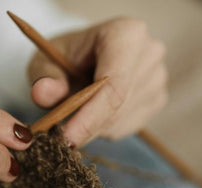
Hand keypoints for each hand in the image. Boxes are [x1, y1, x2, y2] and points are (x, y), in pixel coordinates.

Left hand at [28, 17, 167, 146]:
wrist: (83, 57)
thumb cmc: (64, 56)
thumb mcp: (45, 60)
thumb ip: (45, 77)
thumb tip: (42, 93)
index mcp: (125, 34)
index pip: (113, 85)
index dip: (90, 117)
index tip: (66, 139)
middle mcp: (149, 53)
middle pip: (120, 105)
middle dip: (88, 126)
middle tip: (59, 136)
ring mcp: (158, 76)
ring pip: (123, 119)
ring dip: (95, 127)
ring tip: (76, 112)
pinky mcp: (158, 98)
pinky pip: (129, 126)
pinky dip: (106, 129)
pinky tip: (94, 113)